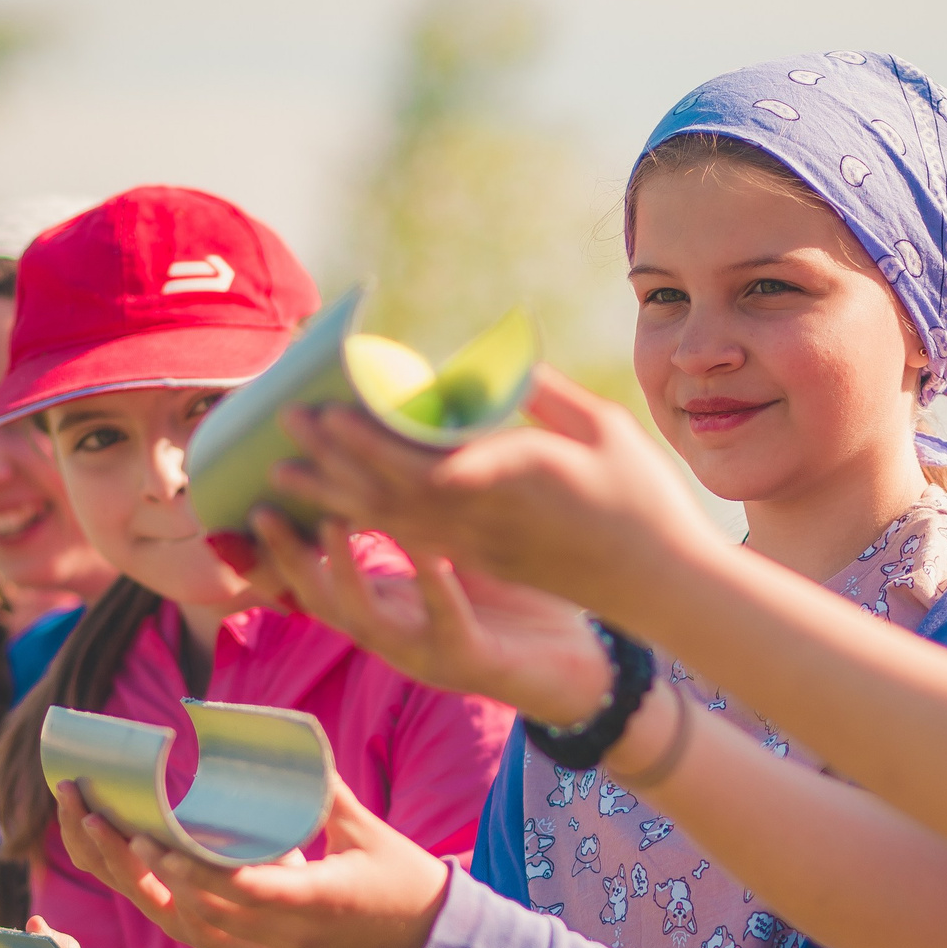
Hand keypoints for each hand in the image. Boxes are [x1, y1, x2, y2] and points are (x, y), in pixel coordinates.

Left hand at [74, 775, 449, 947]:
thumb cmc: (407, 882)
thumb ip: (326, 790)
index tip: (162, 843)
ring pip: (211, 926)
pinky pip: (224, 933)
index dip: (201, 869)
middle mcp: (295, 930)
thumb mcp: (370, 830)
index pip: (250, 889)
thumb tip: (295, 741)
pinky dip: (192, 905)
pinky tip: (169, 876)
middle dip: (165, 875)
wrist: (431, 943)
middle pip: (214, 909)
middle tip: (124, 833)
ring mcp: (287, 945)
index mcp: (321, 899)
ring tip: (133, 848)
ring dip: (169, 889)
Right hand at [247, 516, 610, 725]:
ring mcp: (429, 653)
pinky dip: (434, 585)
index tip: (252, 494)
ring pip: (367, 618)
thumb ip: (429, 517)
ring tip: (330, 522)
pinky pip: (446, 622)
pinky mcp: (473, 660)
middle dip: (289, 556)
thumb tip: (409, 446)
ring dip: (345, 571)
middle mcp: (397, 636)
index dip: (280, 544)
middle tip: (264, 506)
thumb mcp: (463, 557)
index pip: (317, 577)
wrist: (583, 671)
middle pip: (322, 601)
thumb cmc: (521, 607)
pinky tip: (430, 552)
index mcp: (391, 609)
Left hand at [272, 368, 717, 624]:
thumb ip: (546, 395)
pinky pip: (414, 540)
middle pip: (394, 488)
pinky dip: (370, 522)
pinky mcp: (485, 563)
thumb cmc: (643, 499)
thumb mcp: (605, 428)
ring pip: (395, 521)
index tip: (330, 412)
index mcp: (521, 476)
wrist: (661, 585)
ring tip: (285, 474)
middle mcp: (490, 517)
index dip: (372, 439)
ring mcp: (484, 547)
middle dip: (334, 458)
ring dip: (337, 496)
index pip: (428, 458)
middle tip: (287, 423)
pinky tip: (337, 509)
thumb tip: (497, 362)